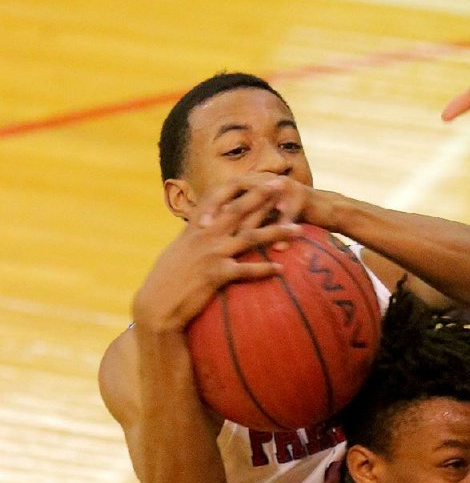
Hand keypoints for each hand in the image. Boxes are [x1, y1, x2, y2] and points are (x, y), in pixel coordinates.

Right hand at [133, 178, 301, 330]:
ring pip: (250, 237)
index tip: (262, 178)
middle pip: (240, 210)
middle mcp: (206, 235)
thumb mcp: (181, 249)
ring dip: (276, 232)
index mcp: (198, 226)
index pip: (222, 198)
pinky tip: (281, 269)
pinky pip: (245, 270)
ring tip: (298, 230)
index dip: (243, 187)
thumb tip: (204, 225)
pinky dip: (264, 269)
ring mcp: (211, 253)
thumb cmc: (168, 278)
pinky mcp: (215, 275)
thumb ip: (196, 234)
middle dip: (263, 197)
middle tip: (283, 186)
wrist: (157, 304)